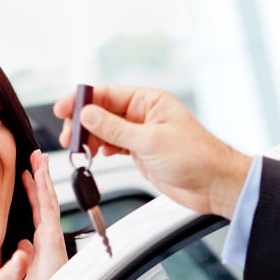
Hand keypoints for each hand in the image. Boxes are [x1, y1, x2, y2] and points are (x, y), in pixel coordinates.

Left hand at [20, 149, 66, 279]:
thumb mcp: (26, 273)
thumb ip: (25, 256)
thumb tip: (22, 243)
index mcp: (43, 245)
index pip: (37, 212)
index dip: (33, 192)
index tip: (27, 173)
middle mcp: (49, 239)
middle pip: (44, 202)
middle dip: (40, 178)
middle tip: (37, 157)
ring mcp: (52, 238)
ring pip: (47, 201)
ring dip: (43, 178)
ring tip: (39, 158)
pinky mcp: (52, 240)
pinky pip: (48, 209)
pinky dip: (45, 191)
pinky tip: (39, 176)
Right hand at [53, 85, 251, 216]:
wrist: (215, 185)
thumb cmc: (197, 158)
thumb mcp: (150, 141)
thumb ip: (116, 129)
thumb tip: (89, 115)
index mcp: (149, 101)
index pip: (108, 94)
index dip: (83, 101)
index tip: (63, 110)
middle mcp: (144, 114)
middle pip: (103, 112)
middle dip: (83, 123)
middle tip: (68, 138)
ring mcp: (143, 134)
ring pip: (106, 130)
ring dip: (90, 139)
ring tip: (79, 150)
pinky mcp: (142, 153)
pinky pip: (114, 145)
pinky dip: (101, 150)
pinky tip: (95, 155)